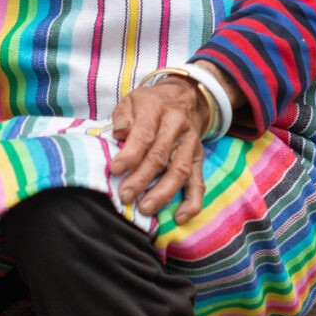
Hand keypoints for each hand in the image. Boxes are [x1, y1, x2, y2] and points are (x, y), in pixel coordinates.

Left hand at [109, 77, 208, 223]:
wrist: (184, 98)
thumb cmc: (150, 104)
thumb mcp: (132, 100)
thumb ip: (123, 116)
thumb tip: (119, 133)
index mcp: (156, 109)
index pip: (144, 134)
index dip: (130, 154)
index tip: (116, 170)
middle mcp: (176, 126)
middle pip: (160, 156)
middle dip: (141, 179)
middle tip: (124, 196)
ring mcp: (189, 143)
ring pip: (179, 171)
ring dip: (162, 193)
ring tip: (145, 208)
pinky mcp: (198, 158)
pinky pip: (199, 182)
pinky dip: (191, 202)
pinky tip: (179, 217)